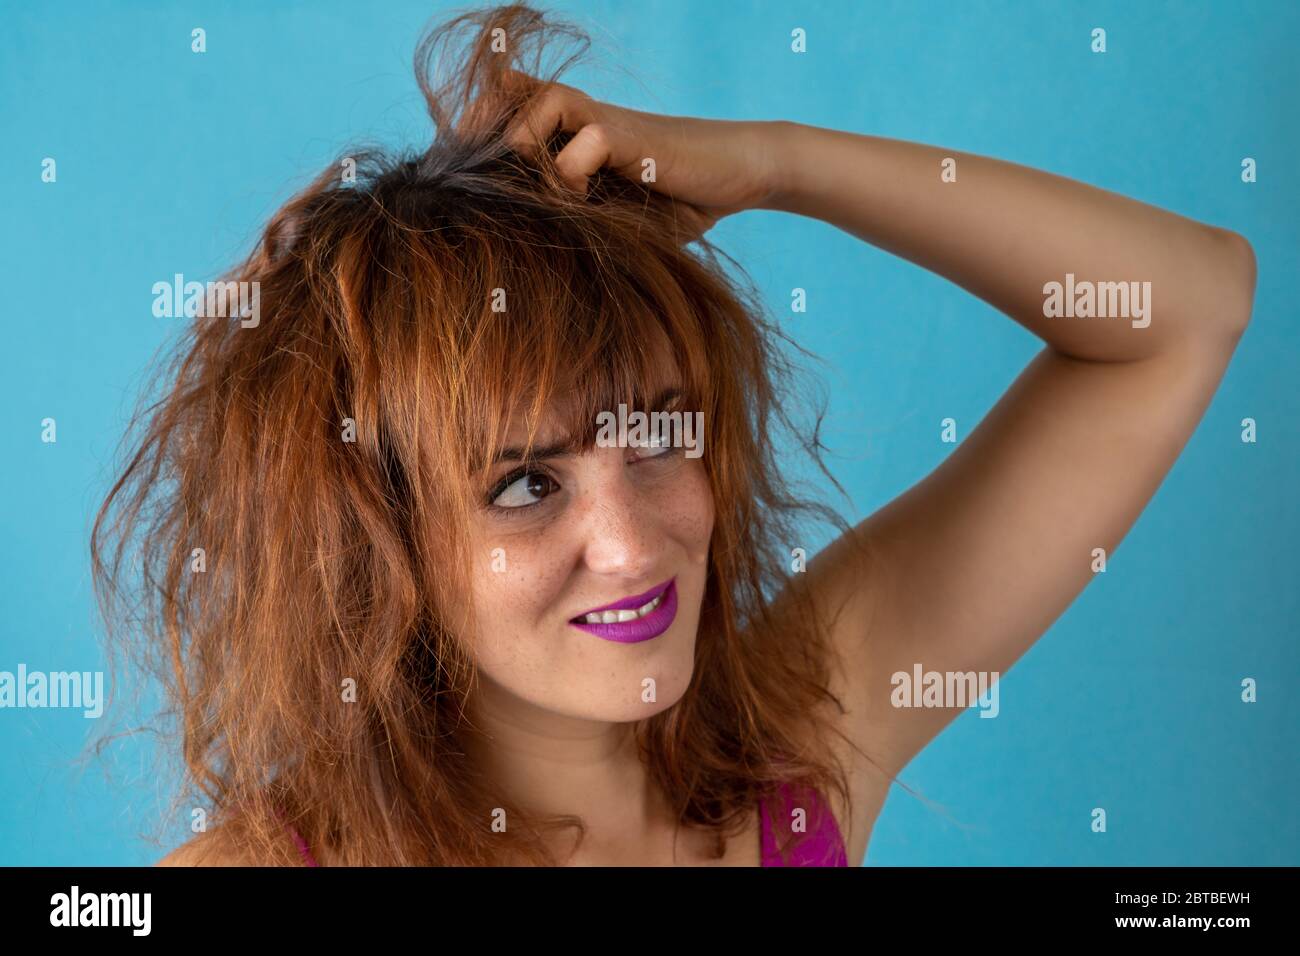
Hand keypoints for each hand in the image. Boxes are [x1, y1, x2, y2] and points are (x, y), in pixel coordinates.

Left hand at [498, 70, 785, 239]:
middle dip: (490, 157)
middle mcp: (576, 116)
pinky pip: (582, 146)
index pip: (494, 112)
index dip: (475, 143)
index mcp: (565, 130)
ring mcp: (601, 120)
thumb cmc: (676, 205)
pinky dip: (572, 183)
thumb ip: (568, 222)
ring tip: (543, 200)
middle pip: (497, 106)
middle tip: (498, 202)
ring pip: (532, 111)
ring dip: (528, 158)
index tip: (474, 191)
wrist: (738, 177)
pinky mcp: (629, 136)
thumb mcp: (609, 218)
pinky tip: (584, 208)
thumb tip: (511, 265)